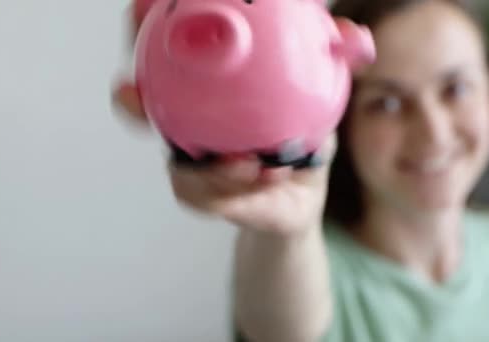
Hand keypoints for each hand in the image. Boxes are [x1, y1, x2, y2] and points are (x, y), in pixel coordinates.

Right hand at [111, 0, 336, 234]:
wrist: (300, 198)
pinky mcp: (210, 202)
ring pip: (178, 169)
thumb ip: (330, 67)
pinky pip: (210, 200)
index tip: (138, 12)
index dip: (145, 37)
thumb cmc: (302, 142)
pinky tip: (268, 178)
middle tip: (135, 94)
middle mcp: (191, 130)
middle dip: (133, 102)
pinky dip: (236, 190)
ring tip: (245, 163)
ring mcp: (194, 169)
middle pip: (147, 113)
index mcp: (209, 99)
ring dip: (206, 168)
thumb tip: (355, 37)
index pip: (171, 65)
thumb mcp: (321, 101)